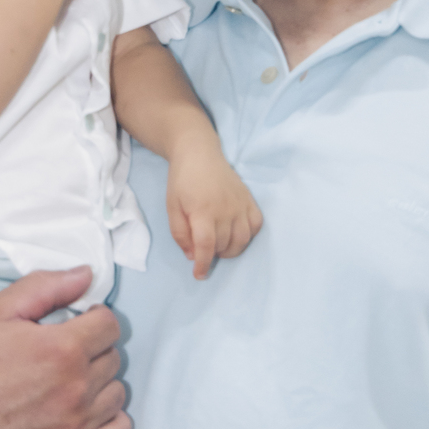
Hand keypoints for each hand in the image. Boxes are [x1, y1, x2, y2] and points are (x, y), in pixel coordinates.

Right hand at [0, 266, 128, 428]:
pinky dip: (108, 423)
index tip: (73, 326)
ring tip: (67, 384)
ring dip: (99, 386)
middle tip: (60, 356)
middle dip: (91, 350)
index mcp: (61, 349)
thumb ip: (46, 287)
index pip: (109, 324)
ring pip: (117, 394)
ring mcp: (76, 426)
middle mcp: (76, 389)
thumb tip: (87, 274)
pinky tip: (83, 414)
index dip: (91, 319)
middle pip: (113, 358)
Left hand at [166, 141, 262, 278]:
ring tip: (218, 245)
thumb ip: (180, 233)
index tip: (199, 275)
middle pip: (223, 245)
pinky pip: (256, 226)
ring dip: (230, 250)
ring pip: (242, 240)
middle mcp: (225, 210)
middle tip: (202, 248)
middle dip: (212, 254)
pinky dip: (248, 235)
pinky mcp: (249, 200)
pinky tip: (236, 233)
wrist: (199, 153)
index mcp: (203, 211)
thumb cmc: (182, 181)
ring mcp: (240, 205)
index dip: (203, 264)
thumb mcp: (172, 207)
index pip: (206, 246)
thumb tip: (191, 255)